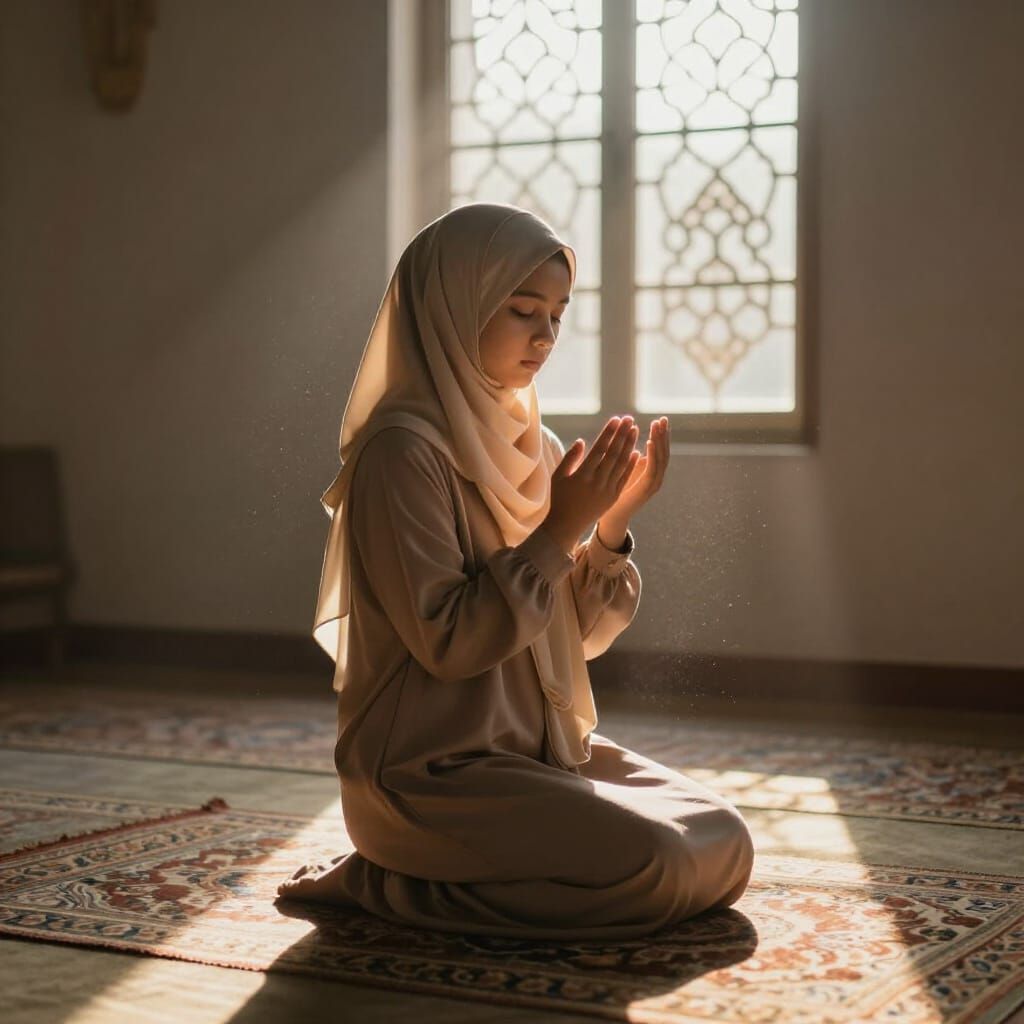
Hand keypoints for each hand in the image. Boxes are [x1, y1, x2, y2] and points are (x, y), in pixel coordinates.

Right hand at [542, 416, 639, 553]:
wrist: (567, 525)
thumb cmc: (559, 498)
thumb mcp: (559, 476)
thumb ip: (570, 457)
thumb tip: (583, 441)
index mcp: (583, 475)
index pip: (599, 449)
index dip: (609, 433)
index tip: (616, 419)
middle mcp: (597, 482)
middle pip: (613, 453)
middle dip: (622, 434)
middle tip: (629, 419)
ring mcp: (607, 490)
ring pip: (622, 464)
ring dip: (629, 446)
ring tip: (635, 430)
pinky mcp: (613, 497)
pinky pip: (625, 478)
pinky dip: (631, 465)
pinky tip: (637, 452)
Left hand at [598, 417, 669, 542]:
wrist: (613, 516)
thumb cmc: (616, 493)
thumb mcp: (624, 472)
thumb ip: (630, 460)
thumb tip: (631, 445)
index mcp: (650, 471)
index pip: (660, 450)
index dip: (661, 435)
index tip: (660, 419)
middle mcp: (656, 477)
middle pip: (664, 452)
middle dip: (664, 435)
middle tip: (662, 419)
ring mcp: (653, 484)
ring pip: (661, 459)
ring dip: (660, 442)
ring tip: (658, 426)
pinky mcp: (646, 490)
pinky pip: (652, 470)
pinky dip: (653, 456)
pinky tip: (650, 442)